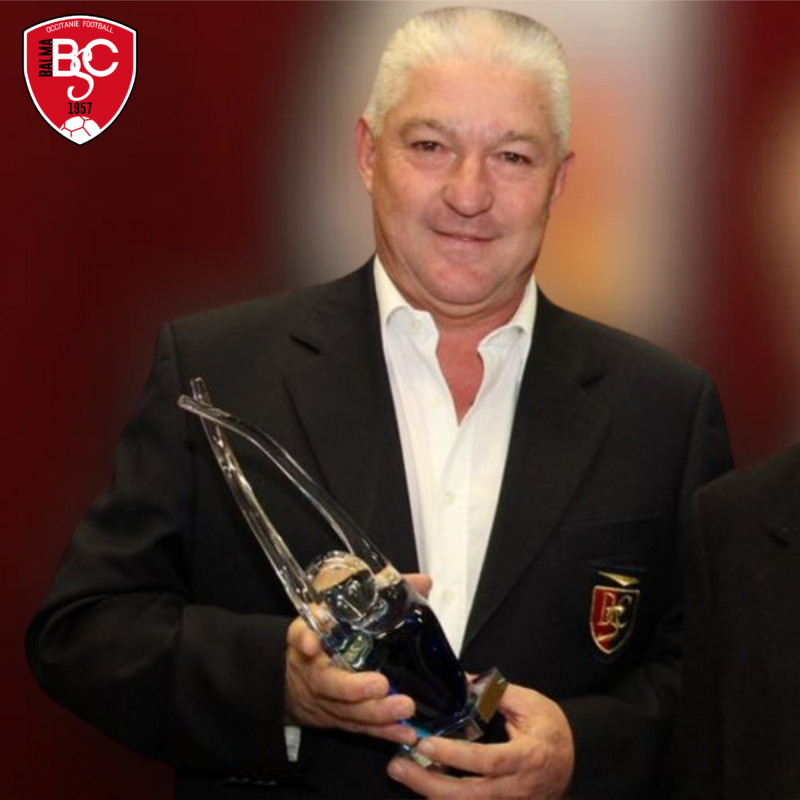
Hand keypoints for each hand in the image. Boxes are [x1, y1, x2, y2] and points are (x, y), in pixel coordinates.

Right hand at [282, 573, 432, 745]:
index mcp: (310, 636)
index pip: (300, 635)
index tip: (310, 643)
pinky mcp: (342, 718)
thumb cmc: (331, 631)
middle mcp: (315, 670)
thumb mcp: (344, 603)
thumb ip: (382, 592)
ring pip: (348, 711)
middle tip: (380, 685)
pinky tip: (405, 731)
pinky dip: (384, 732)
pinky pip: (362, 728)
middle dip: (354, 688)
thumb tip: (423, 582)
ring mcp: (328, 699)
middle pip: (329, 683)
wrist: (301, 674)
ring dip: (376, 713)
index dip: (304, 639)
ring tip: (403, 708)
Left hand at [387, 684, 574, 798]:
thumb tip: (460, 680)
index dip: (453, 755)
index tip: (424, 743)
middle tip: (398, 765)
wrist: (577, 757)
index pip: (485, 761)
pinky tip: (424, 787)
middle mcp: (518, 789)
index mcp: (526, 757)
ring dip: (431, 794)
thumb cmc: (550, 727)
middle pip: (469, 796)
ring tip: (403, 772)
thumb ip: (494, 693)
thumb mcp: (528, 702)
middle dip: (429, 784)